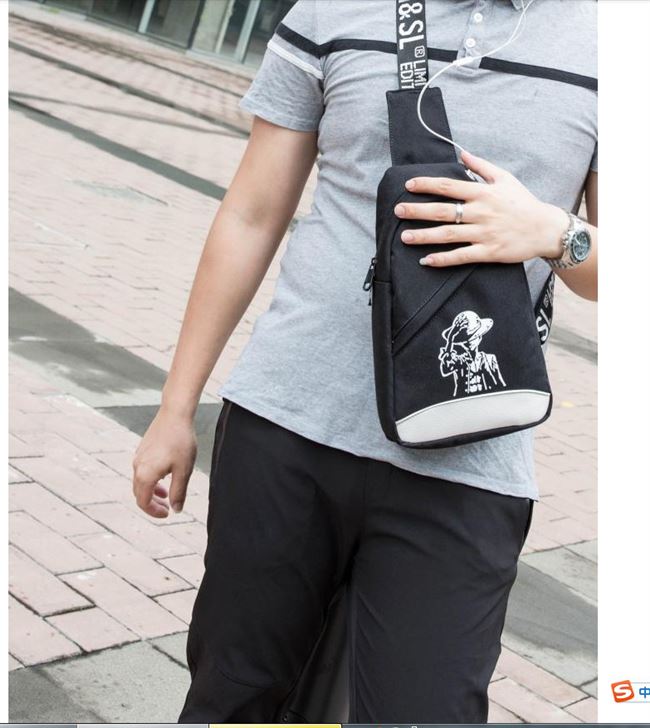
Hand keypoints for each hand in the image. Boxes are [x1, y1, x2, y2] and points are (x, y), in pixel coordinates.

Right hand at [132, 406, 196, 517]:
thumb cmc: (181, 442)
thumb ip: (179, 492)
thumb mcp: (184, 471)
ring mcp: (138, 457)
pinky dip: (151, 479)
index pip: (143, 502)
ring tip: (167, 493)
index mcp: (145, 475)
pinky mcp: (142, 449)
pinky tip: (165, 474)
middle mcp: (137, 467)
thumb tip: (176, 510)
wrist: (175, 414)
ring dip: (152, 491)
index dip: (154, 512)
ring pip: (140, 481)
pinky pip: (142, 470)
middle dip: (152, 503)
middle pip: (139, 494)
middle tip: (168, 507)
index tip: (168, 514)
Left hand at [395, 150, 567, 266]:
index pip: (449, 186)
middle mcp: (480, 212)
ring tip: (404, 237)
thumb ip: (481, 166)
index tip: (408, 185)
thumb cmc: (523, 202)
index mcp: (482, 193)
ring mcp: (483, 233)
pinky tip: (426, 260)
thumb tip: (461, 154)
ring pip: (448, 235)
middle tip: (397, 211)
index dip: (426, 185)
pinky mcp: (488, 252)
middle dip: (417, 211)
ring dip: (424, 236)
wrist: (545, 229)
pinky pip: (461, 256)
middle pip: (442, 210)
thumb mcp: (505, 178)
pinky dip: (443, 259)